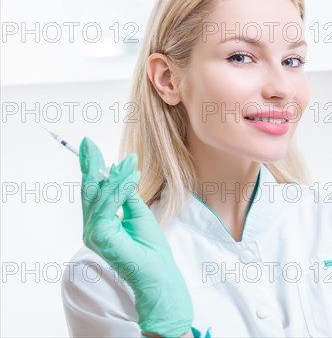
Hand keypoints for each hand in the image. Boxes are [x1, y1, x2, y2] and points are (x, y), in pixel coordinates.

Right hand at [79, 137, 193, 336]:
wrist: (158, 274)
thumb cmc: (150, 248)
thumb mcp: (138, 213)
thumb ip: (125, 194)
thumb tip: (117, 171)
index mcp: (99, 222)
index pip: (93, 191)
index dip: (91, 168)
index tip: (90, 146)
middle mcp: (92, 227)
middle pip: (88, 190)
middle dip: (90, 164)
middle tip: (89, 142)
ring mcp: (92, 233)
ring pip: (99, 195)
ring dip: (115, 175)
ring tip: (129, 161)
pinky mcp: (99, 235)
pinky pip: (108, 205)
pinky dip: (119, 187)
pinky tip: (129, 174)